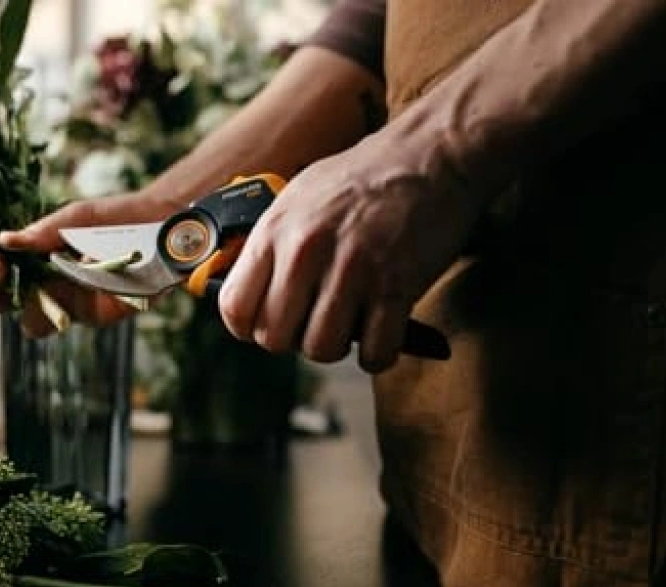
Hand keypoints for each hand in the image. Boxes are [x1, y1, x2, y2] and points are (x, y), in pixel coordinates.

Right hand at [0, 191, 178, 336]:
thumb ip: (43, 232)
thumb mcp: (77, 217)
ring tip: (32, 282)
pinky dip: (57, 308)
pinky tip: (65, 284)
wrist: (161, 228)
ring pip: (27, 322)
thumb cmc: (116, 218)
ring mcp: (65, 302)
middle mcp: (41, 283)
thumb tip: (5, 240)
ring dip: (20, 304)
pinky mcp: (89, 315)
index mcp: (30, 257)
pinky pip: (61, 322)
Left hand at [218, 130, 478, 371]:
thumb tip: (249, 288)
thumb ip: (271, 243)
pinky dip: (380, 352)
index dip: (250, 326)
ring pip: (322, 349)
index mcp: (275, 230)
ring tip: (352, 320)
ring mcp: (351, 270)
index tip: (271, 321)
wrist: (431, 154)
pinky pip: (376, 352)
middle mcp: (306, 251)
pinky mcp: (396, 286)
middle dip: (295, 339)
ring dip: (338, 346)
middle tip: (316, 320)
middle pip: (275, 338)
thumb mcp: (298, 197)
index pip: (234, 308)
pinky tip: (385, 329)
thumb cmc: (363, 177)